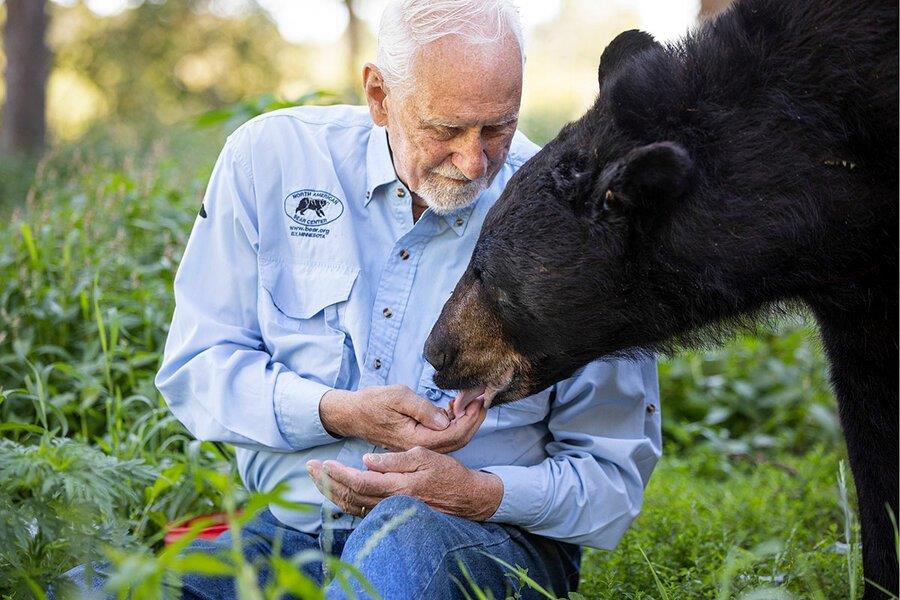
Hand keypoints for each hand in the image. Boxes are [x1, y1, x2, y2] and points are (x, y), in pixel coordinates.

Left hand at [306, 445, 502, 520]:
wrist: (467, 498)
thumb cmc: (448, 474)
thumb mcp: (425, 457)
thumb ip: (395, 460)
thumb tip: (367, 460)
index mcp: (397, 486)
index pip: (358, 482)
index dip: (337, 474)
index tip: (322, 463)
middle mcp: (391, 503)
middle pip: (350, 497)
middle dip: (327, 482)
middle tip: (310, 468)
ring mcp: (391, 511)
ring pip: (353, 506)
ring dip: (332, 493)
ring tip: (317, 478)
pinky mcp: (393, 514)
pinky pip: (363, 511)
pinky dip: (346, 502)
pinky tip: (338, 492)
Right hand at [319, 385, 487, 452]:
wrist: (352, 414)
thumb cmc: (372, 402)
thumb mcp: (397, 397)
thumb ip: (422, 409)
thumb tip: (445, 419)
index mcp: (415, 440)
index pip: (453, 434)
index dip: (470, 418)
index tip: (479, 399)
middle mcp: (419, 448)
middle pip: (458, 440)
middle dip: (474, 419)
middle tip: (481, 398)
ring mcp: (418, 447)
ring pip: (452, 440)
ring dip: (465, 421)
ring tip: (469, 400)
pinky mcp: (418, 442)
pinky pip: (442, 437)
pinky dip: (453, 422)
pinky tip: (453, 407)